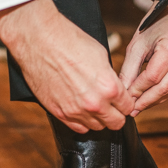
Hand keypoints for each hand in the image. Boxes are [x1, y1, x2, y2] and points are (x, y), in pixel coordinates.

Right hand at [0, 0, 133, 132]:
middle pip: (116, 123)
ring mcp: (76, 111)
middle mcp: (94, 103)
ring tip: (93, 104)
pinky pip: (78, 128)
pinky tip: (80, 108)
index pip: (128, 107)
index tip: (122, 100)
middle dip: (116, 114)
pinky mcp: (59, 113)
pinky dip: (82, 121)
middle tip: (111, 105)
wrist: (39, 39)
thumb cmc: (69, 41)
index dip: (126, 103)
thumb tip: (115, 88)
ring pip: (97, 127)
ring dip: (98, 118)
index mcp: (109, 87)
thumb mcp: (101, 56)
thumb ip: (110, 78)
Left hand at [119, 3, 167, 115]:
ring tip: (140, 106)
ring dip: (156, 100)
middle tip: (133, 110)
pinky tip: (153, 98)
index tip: (126, 99)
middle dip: (147, 101)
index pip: (153, 76)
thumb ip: (129, 69)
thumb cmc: (156, 24)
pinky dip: (166, 93)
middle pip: (165, 87)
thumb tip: (123, 92)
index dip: (138, 90)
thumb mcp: (138, 43)